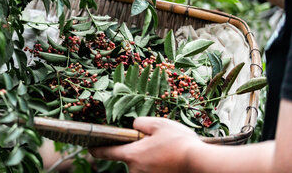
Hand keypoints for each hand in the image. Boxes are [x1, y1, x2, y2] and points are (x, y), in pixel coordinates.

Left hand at [89, 117, 203, 172]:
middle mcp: (136, 171)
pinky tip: (170, 159)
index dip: (96, 149)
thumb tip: (134, 127)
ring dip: (150, 159)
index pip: (107, 153)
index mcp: (132, 155)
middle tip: (156, 143)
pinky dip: (158, 165)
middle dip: (138, 150)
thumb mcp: (157, 123)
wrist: (201, 162)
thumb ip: (140, 123)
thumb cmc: (179, 142)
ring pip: (142, 166)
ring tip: (167, 152)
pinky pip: (152, 171)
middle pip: (129, 159)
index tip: (90, 148)